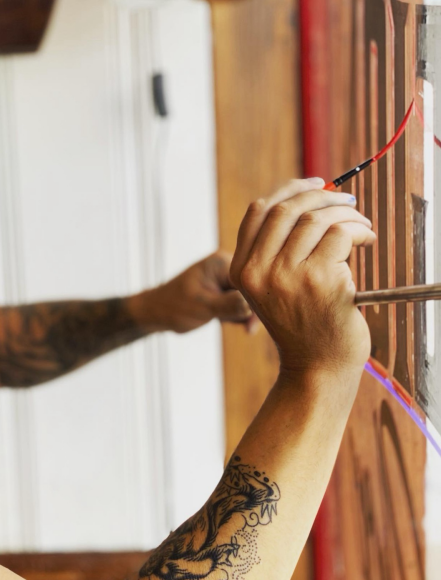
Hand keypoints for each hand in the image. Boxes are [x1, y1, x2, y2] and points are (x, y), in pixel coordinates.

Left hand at [136, 252, 256, 333]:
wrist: (157, 313)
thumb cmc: (174, 307)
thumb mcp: (202, 307)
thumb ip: (228, 305)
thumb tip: (252, 306)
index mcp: (221, 263)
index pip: (250, 279)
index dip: (257, 299)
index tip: (256, 320)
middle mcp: (226, 267)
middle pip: (253, 288)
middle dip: (251, 309)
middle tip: (247, 329)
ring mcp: (225, 279)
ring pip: (249, 298)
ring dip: (243, 314)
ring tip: (227, 323)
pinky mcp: (224, 292)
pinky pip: (241, 304)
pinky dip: (237, 315)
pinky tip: (224, 322)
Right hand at [229, 178, 375, 374]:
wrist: (317, 367)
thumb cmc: (302, 325)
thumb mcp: (274, 287)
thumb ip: (277, 250)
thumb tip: (309, 200)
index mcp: (241, 270)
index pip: (259, 211)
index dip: (289, 189)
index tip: (316, 183)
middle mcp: (257, 271)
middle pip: (287, 208)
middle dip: (322, 195)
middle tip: (346, 201)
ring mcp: (286, 276)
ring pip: (316, 218)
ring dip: (346, 214)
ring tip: (362, 226)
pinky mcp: (318, 280)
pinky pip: (341, 235)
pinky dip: (360, 231)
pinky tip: (367, 241)